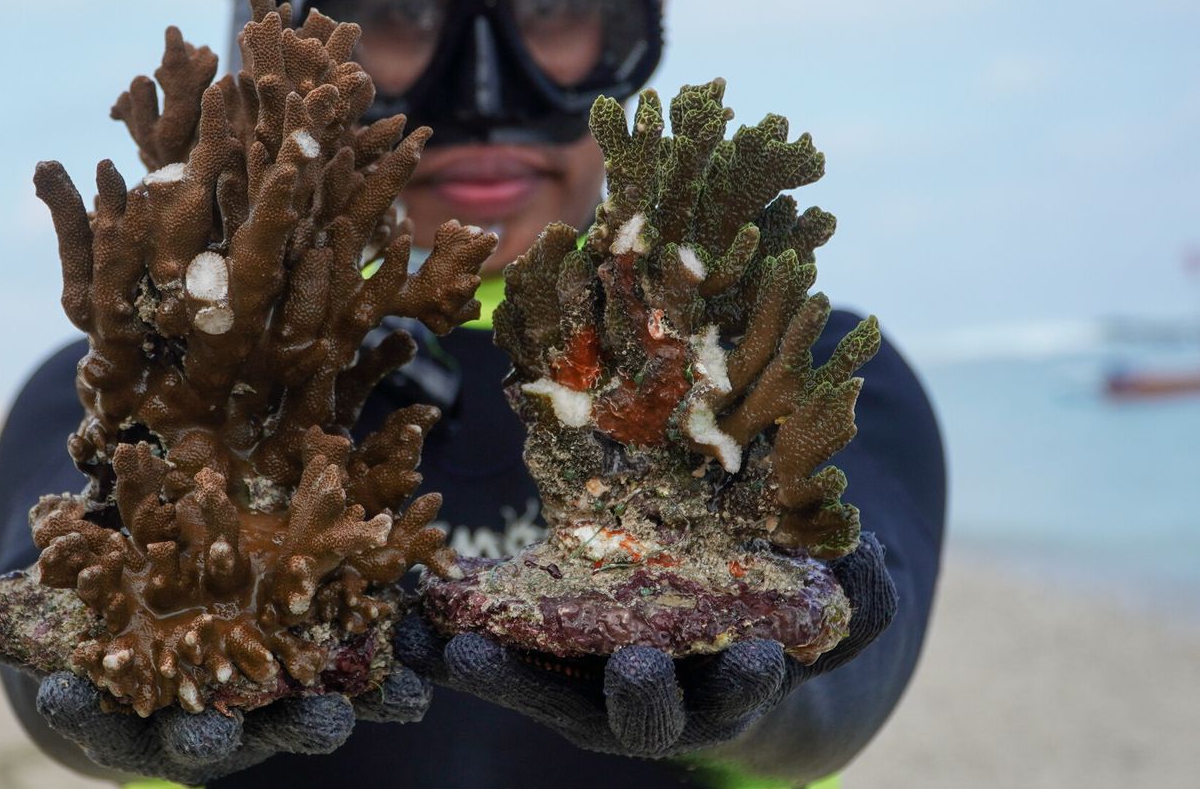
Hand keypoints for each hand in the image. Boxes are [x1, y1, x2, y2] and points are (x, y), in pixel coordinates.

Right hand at [0, 572, 431, 784]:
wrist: (183, 608)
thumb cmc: (102, 619)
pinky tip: (414, 678)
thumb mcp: (43, 616)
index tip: (73, 695)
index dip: (87, 710)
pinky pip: (362, 679)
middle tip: (214, 737)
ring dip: (319, 718)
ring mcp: (271, 702)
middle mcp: (206, 719)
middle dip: (214, 739)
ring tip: (336, 713)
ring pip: (296, 718)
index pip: (104, 719)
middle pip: (211, 739)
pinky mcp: (329, 670)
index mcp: (134, 710)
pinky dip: (386, 680)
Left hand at [394, 532, 895, 758]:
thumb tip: (866, 555)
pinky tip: (409, 625)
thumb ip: (861, 593)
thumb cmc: (787, 628)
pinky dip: (454, 646)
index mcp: (726, 692)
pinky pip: (498, 662)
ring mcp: (593, 692)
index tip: (753, 660)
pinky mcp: (543, 664)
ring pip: (544, 695)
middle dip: (630, 697)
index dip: (739, 684)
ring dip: (499, 674)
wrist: (728, 654)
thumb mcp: (838, 612)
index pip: (729, 700)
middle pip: (633, 720)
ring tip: (453, 645)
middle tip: (630, 664)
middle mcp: (654, 707)